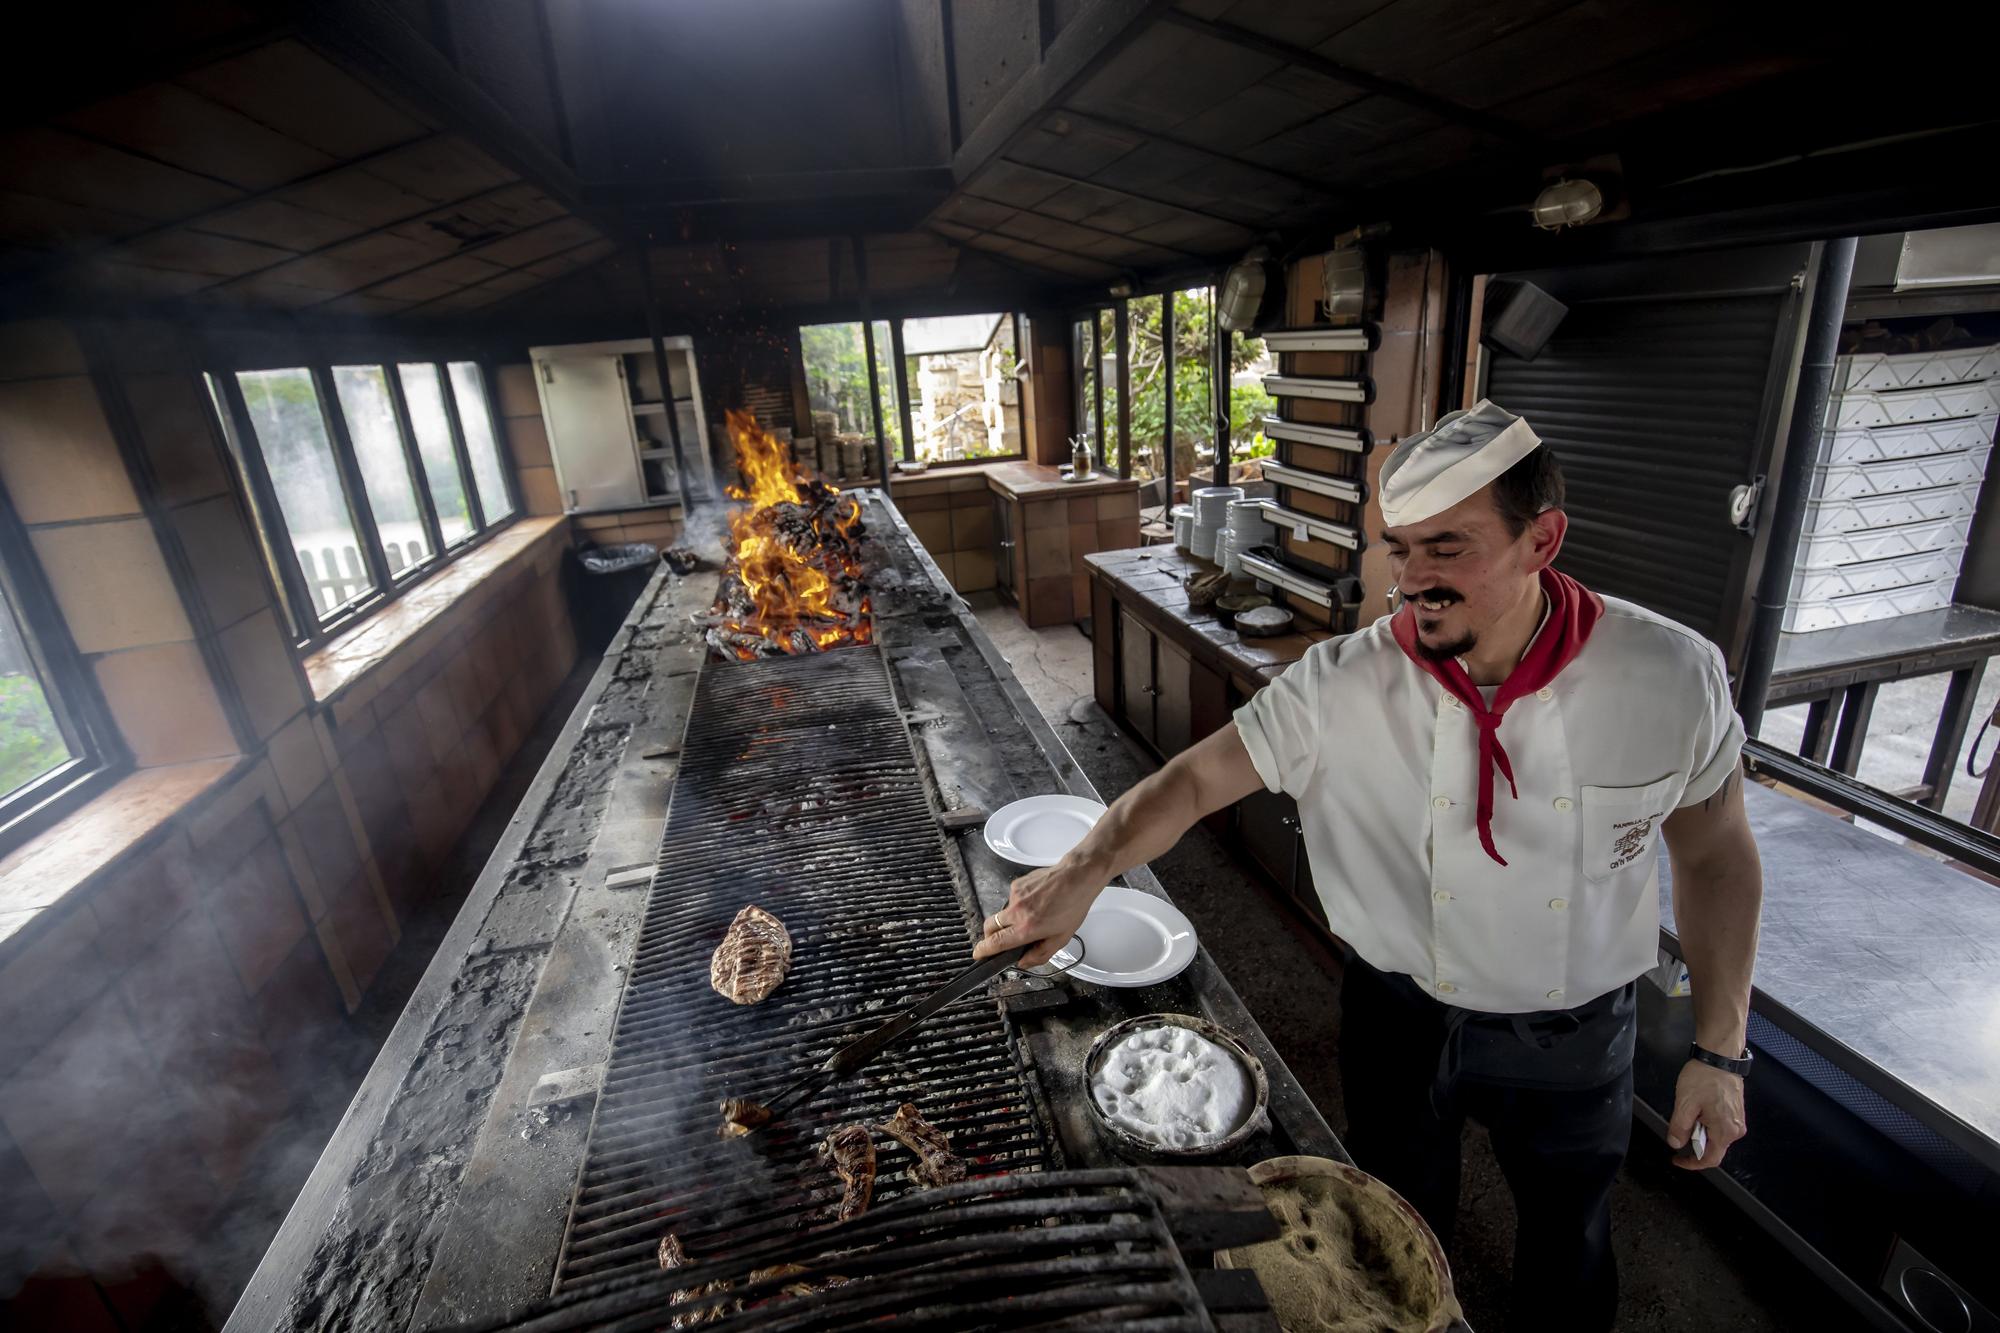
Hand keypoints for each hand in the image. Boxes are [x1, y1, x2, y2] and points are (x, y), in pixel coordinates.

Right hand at [971, 861, 1102, 967]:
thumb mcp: (1061, 938)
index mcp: (1027, 928)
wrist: (1077, 876)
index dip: (983, 950)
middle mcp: (1016, 911)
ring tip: (1034, 915)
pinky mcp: (1016, 884)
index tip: (978, 954)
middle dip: (991, 937)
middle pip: (990, 927)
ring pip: (1003, 913)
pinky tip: (1037, 902)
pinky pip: (1012, 900)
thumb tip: (1023, 962)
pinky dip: (1020, 905)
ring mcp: (1014, 896)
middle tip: (1003, 940)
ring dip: (1011, 919)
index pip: (995, 942)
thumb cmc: (1073, 905)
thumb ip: (1040, 955)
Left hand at [1667, 1059, 1745, 1169]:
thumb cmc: (1704, 1078)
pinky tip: (1698, 1109)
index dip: (1692, 1163)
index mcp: (1725, 1131)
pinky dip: (1706, 1124)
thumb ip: (1679, 1128)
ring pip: (1716, 1136)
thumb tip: (1676, 1144)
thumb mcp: (1684, 1104)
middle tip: (1680, 1128)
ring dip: (1700, 1132)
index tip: (1677, 1160)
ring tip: (1689, 1113)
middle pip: (1714, 1148)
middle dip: (1695, 1143)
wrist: (1720, 1057)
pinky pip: (1720, 1125)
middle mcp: (1736, 1129)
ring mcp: (1738, 1120)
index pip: (1710, 1159)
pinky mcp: (1736, 1111)